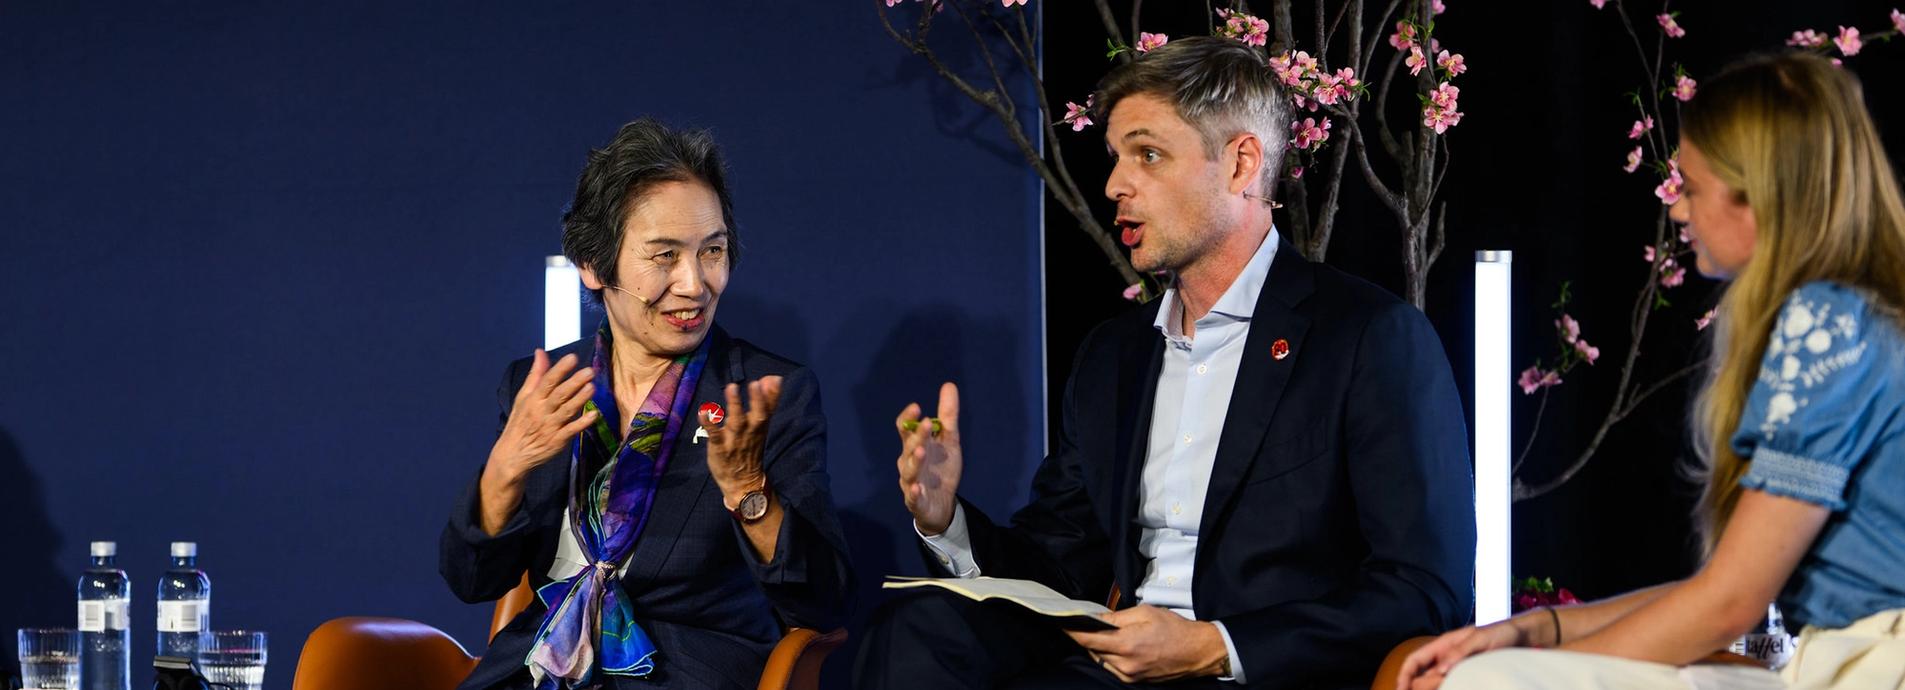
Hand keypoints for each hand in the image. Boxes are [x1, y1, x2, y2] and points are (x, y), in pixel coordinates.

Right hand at [487, 349, 597, 485]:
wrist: (513, 455)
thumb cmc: (520, 422)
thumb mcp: (523, 397)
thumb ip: (535, 375)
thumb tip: (540, 352)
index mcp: (533, 399)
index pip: (547, 381)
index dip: (560, 369)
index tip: (573, 358)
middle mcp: (542, 411)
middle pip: (559, 395)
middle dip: (574, 382)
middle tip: (590, 371)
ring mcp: (550, 427)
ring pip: (567, 411)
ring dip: (580, 399)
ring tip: (592, 387)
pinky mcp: (558, 441)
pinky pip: (571, 431)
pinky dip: (582, 423)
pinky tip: (594, 414)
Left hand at [701, 376, 782, 502]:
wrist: (743, 481)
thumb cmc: (750, 447)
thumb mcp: (761, 425)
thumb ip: (767, 402)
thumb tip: (773, 378)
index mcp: (760, 425)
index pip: (770, 408)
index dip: (772, 395)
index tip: (774, 379)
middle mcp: (750, 431)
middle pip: (757, 415)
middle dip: (757, 400)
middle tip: (754, 384)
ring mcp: (734, 440)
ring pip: (736, 421)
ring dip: (734, 405)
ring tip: (731, 388)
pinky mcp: (719, 448)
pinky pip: (715, 435)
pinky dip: (710, 424)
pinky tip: (703, 413)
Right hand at [896, 382, 961, 534]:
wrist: (942, 504)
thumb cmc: (941, 469)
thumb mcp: (949, 440)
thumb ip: (947, 416)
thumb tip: (949, 384)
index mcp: (914, 446)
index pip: (904, 429)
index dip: (907, 418)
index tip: (916, 406)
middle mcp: (908, 462)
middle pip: (909, 447)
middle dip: (917, 436)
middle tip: (925, 424)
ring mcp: (911, 482)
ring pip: (909, 471)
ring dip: (914, 461)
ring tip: (921, 452)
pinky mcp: (916, 502)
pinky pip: (913, 498)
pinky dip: (914, 493)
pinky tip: (918, 488)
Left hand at [1065, 605, 1228, 682]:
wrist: (1198, 652)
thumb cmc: (1175, 629)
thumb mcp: (1146, 612)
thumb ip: (1117, 616)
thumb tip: (1096, 618)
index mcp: (1127, 644)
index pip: (1088, 639)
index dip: (1072, 631)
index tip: (1062, 622)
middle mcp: (1125, 664)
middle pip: (1092, 650)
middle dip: (1086, 636)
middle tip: (1085, 622)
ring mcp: (1129, 675)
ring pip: (1101, 660)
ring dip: (1098, 647)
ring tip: (1104, 633)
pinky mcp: (1134, 680)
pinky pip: (1112, 668)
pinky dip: (1108, 656)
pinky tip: (1115, 646)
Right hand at [1395, 621, 1524, 689]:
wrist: (1520, 637)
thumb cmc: (1499, 633)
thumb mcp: (1479, 639)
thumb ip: (1460, 652)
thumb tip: (1440, 669)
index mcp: (1442, 646)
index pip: (1414, 660)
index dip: (1404, 675)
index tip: (1400, 689)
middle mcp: (1445, 659)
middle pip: (1421, 677)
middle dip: (1420, 687)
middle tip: (1429, 689)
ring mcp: (1456, 669)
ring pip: (1436, 684)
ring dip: (1434, 688)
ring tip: (1444, 687)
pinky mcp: (1468, 677)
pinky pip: (1453, 685)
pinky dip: (1450, 687)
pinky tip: (1452, 687)